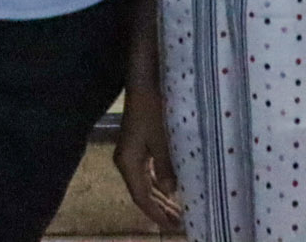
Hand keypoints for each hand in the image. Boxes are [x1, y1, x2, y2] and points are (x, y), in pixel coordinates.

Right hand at [113, 83, 181, 230]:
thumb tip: (171, 192)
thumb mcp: (162, 137)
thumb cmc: (152, 106)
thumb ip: (166, 166)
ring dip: (160, 197)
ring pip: (146, 182)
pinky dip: (159, 182)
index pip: (141, 197)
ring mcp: (131, 152)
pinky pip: (148, 171)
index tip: (172, 227)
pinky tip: (170, 187)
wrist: (143, 78)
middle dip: (159, 209)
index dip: (156, 214)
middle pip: (142, 192)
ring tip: (177, 210)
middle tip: (179, 223)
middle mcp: (126, 160)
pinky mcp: (138, 143)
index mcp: (128, 162)